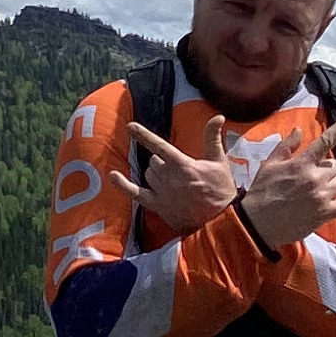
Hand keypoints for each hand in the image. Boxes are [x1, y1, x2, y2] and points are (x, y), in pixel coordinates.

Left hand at [110, 122, 239, 232]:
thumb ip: (213, 137)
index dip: (144, 135)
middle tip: (178, 169)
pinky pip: (136, 194)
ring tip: (172, 180)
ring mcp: (162, 193)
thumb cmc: (222, 190)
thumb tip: (218, 116)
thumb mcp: (219, 161)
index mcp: (183, 165)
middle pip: (154, 161)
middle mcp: (169, 178)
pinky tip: (113, 176)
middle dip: (162, 161)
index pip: (160, 146)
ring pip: (148, 175)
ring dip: (155, 173)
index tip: (130, 126)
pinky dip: (123, 185)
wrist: (221, 220)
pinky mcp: (158, 207)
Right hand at [239, 138, 335, 252]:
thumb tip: (299, 131)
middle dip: (327, 170)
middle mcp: (314, 177)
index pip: (325, 141)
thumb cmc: (261, 192)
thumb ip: (286, 146)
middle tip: (310, 181)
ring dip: (334, 184)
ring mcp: (321, 196)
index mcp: (301, 163)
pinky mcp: (325, 213)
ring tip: (317, 193)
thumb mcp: (269, 165)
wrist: (257, 223)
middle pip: (335, 166)